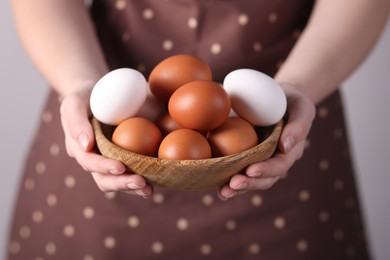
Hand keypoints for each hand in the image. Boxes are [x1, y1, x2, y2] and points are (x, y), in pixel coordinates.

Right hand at [59, 83, 152, 197]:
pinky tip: (153, 187)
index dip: (103, 167)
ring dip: (131, 188)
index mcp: (79, 147)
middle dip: (121, 183)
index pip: (89, 161)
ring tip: (148, 190)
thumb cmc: (87, 96)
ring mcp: (107, 161)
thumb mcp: (75, 102)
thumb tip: (87, 145)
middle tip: (140, 182)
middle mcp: (92, 159)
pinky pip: (130, 175)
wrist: (102, 93)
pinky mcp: (123, 160)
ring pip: (116, 182)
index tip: (120, 167)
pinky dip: (140, 183)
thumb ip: (76, 121)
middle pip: (103, 179)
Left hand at [218, 83, 315, 199]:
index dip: (266, 170)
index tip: (250, 170)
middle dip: (249, 183)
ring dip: (238, 188)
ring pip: (252, 180)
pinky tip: (219, 190)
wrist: (278, 98)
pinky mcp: (248, 159)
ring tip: (224, 192)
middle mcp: (276, 161)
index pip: (280, 165)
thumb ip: (299, 125)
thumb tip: (285, 147)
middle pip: (265, 179)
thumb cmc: (291, 100)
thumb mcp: (302, 107)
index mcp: (290, 151)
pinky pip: (240, 172)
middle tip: (233, 184)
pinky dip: (229, 183)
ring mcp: (261, 161)